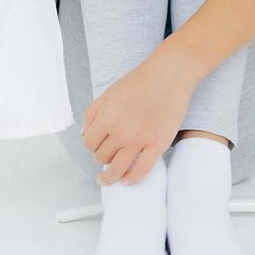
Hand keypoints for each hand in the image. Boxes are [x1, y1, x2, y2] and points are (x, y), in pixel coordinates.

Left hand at [81, 46, 195, 186]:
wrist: (170, 74)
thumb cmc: (140, 80)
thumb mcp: (109, 92)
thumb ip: (92, 113)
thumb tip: (84, 135)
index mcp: (106, 117)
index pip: (89, 144)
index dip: (91, 146)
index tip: (97, 145)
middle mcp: (121, 131)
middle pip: (102, 157)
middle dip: (102, 157)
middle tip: (108, 153)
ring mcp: (140, 140)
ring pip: (117, 169)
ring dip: (110, 177)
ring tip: (109, 179)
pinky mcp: (158, 145)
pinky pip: (141, 171)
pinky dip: (132, 179)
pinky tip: (127, 180)